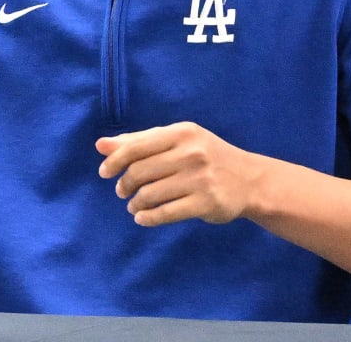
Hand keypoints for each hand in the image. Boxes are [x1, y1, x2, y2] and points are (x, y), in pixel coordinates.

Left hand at [95, 122, 261, 226]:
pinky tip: (142, 218)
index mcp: (181, 133)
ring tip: (134, 206)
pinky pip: (167, 213)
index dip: (114, 161)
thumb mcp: (177, 140)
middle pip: (140, 172)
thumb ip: (139, 141)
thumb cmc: (205, 156)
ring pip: (151, 194)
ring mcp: (200, 179)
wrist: (250, 180)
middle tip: (122, 192)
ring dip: (136, 203)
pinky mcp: (207, 203)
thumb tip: (101, 145)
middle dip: (125, 184)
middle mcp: (191, 153)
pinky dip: (148, 217)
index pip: (136, 147)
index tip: (104, 173)